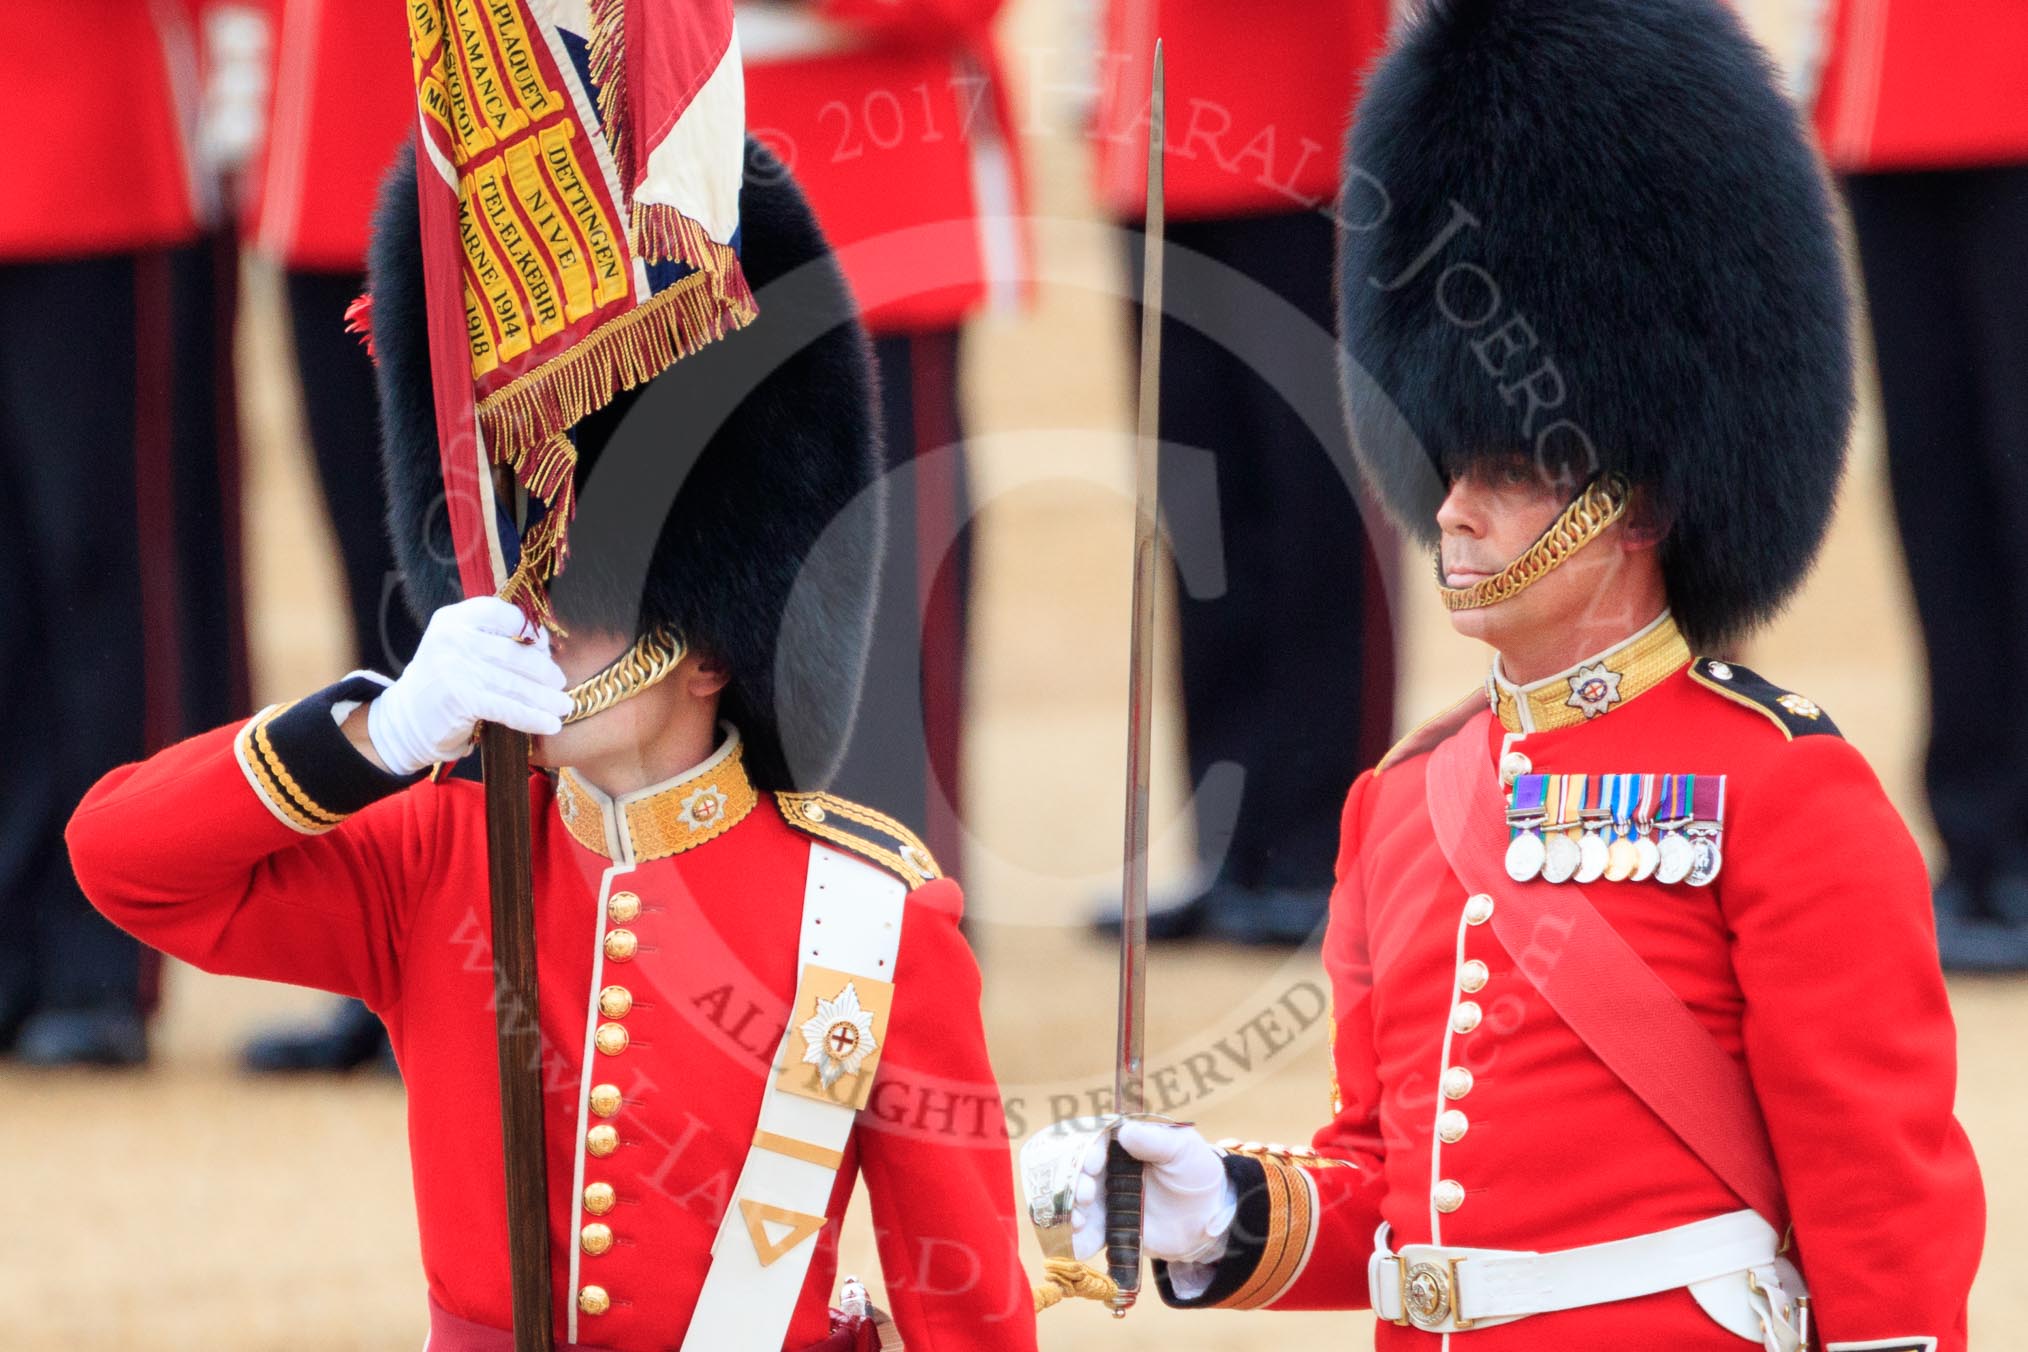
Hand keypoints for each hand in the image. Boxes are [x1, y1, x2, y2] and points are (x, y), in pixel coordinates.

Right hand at [365, 597, 573, 774]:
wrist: (406, 720)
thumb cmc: (443, 683)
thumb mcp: (458, 648)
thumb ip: (491, 638)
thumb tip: (544, 644)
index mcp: (453, 618)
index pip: (502, 613)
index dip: (529, 630)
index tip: (544, 646)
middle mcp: (452, 638)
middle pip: (514, 652)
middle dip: (543, 670)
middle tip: (560, 683)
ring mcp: (455, 667)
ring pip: (514, 683)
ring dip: (545, 698)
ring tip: (564, 706)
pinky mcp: (461, 698)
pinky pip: (507, 707)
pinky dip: (532, 717)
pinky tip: (551, 724)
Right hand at [1070, 1119, 1234, 1264]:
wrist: (1208, 1217)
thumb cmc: (1197, 1172)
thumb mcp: (1183, 1150)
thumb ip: (1156, 1140)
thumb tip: (1125, 1131)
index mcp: (1123, 1144)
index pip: (1095, 1141)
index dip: (1087, 1151)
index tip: (1092, 1165)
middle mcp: (1108, 1169)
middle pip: (1077, 1171)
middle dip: (1073, 1182)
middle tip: (1084, 1195)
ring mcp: (1106, 1199)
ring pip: (1075, 1202)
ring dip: (1069, 1211)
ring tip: (1077, 1222)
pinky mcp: (1109, 1227)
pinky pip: (1087, 1234)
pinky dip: (1077, 1240)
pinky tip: (1076, 1246)